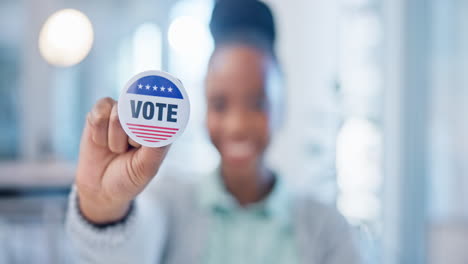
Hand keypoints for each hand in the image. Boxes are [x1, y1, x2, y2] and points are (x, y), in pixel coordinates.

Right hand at [75, 97, 168, 223]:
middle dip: (132, 134)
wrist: (100, 188)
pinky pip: (99, 116)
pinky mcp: (101, 113)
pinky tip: (102, 143)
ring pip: (117, 115)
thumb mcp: (147, 167)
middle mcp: (141, 116)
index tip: (148, 134)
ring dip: (115, 138)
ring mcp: (121, 112)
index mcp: (159, 127)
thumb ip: (156, 145)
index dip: (155, 118)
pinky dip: (99, 135)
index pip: (162, 110)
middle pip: (138, 109)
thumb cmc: (129, 177)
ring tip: (117, 149)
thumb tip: (162, 125)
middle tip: (131, 148)